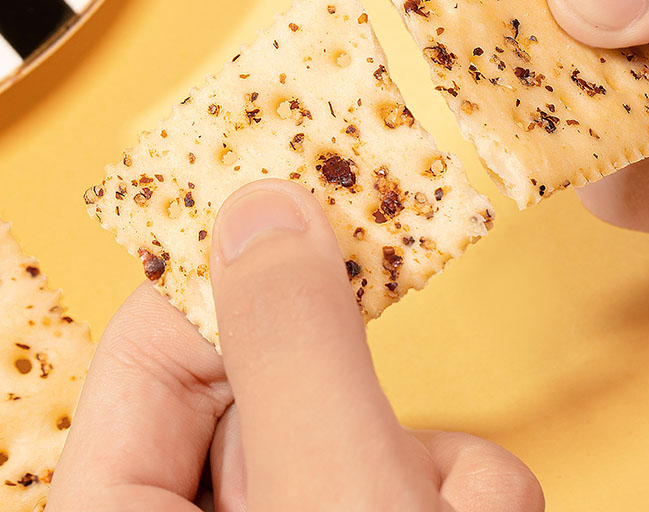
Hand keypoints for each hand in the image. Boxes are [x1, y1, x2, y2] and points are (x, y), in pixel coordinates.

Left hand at [48, 180, 542, 510]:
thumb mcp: (328, 489)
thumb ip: (294, 345)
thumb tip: (264, 212)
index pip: (152, 346)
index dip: (226, 266)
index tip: (294, 194)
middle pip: (281, 378)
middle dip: (362, 378)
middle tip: (398, 308)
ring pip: (376, 427)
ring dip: (441, 462)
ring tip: (455, 509)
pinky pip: (430, 474)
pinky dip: (470, 495)